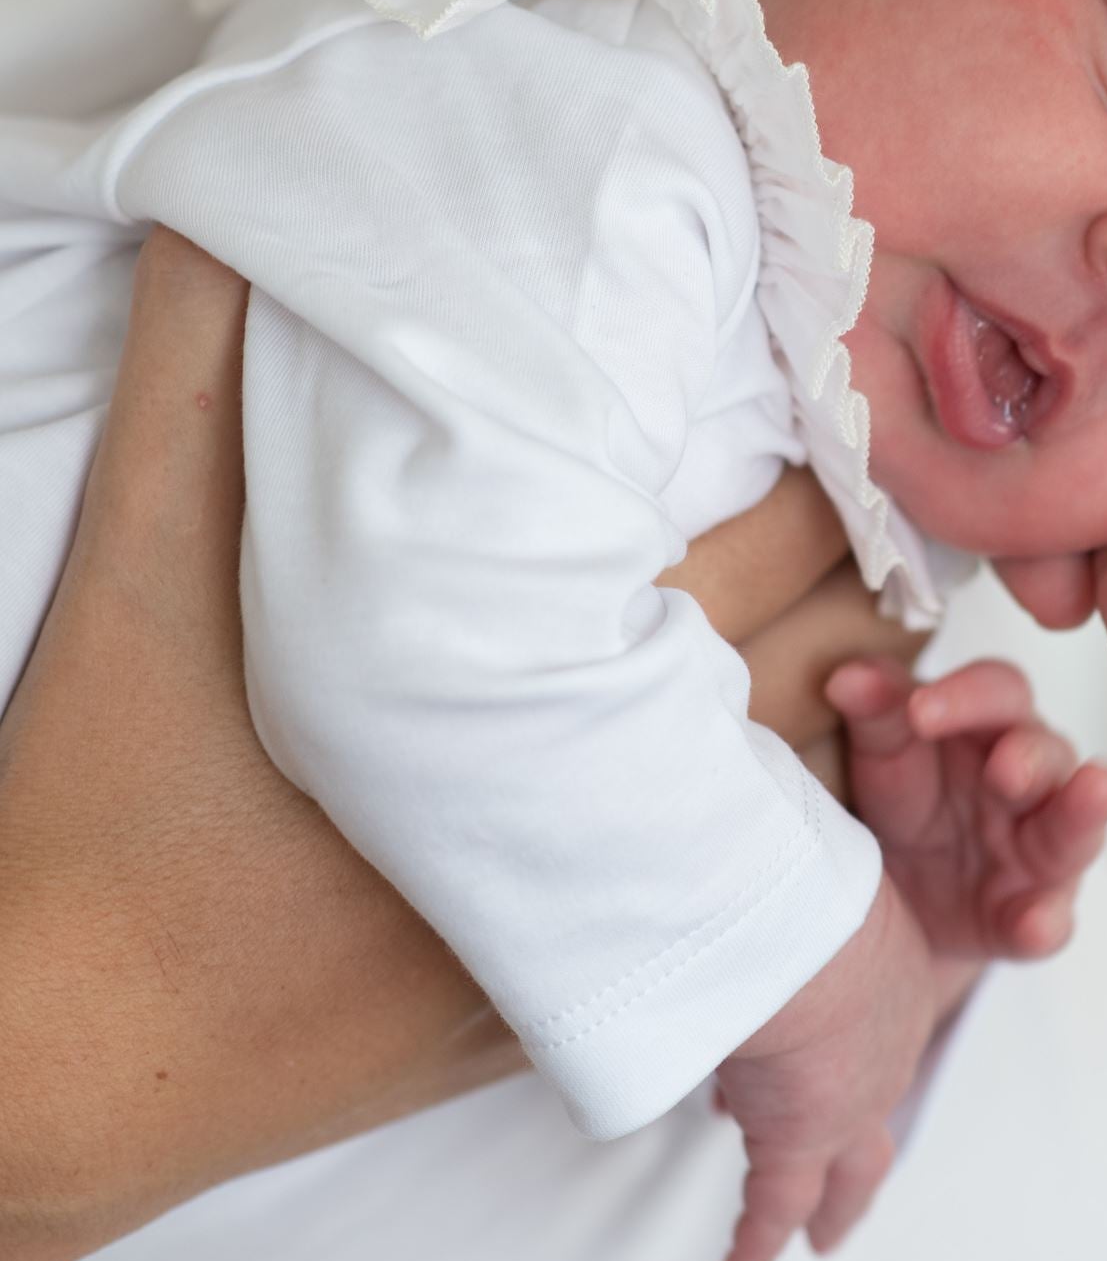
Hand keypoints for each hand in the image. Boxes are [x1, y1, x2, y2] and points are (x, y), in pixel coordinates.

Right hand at [0, 230, 922, 1260]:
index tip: (845, 428)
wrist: (72, 1038)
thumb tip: (230, 222)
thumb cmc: (107, 777)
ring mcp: (599, 903)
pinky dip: (773, 826)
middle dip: (856, 580)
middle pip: (822, 654)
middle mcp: (604, 781)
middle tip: (873, 522)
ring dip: (835, 697)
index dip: (831, 479)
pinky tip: (763, 769)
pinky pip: (742, 902)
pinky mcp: (573, 990)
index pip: (774, 541)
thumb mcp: (147, 550)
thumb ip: (199, 371)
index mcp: (535, 651)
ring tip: (850, 624)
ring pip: (814, 780)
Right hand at [712, 877, 941, 1260]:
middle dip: (864, 1150)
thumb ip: (791, 882)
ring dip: (827, 1205)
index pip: (871, 1023)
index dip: (842, 1047)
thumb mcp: (817, 878)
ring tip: (816, 1234)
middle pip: (879, 1111)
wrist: (808, 933)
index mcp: (895, 973)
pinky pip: (773, 1211)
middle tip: (852, 1177)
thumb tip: (745, 855)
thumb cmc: (808, 881)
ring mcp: (850, 1099)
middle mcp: (886, 1045)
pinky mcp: (800, 1140)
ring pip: (845, 1174)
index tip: (812, 1060)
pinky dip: (755, 1248)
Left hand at [830, 657, 1106, 960]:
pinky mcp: (1029, 917)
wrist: (901, 901)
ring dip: (1081, 814)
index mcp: (992, 729)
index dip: (967, 695)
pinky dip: (1044, 924)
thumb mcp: (885, 755)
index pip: (998, 693)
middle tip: (1006, 768)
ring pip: (1074, 830)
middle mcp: (1031, 782)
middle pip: (1048, 754)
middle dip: (1032, 758)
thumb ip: (875, 713)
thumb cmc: (907, 802)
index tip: (919, 710)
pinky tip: (1035, 925)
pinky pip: (1049, 921)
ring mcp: (1038, 853)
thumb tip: (847, 678)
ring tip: (1096, 792)